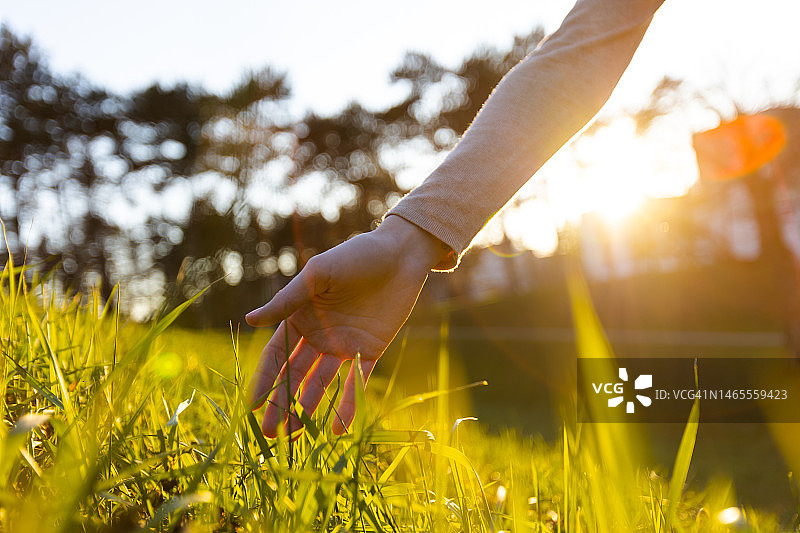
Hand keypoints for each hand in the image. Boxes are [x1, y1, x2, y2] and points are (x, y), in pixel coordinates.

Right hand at [245, 215, 446, 436]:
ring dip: (308, 408)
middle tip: (270, 433)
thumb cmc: (355, 256)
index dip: (265, 380)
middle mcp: (318, 335)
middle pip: (295, 375)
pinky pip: (356, 382)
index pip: (277, 355)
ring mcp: (343, 345)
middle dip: (282, 403)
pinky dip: (348, 405)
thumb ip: (287, 301)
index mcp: (300, 317)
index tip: (252, 406)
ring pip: (321, 384)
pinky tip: (336, 428)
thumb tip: (249, 321)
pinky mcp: (370, 350)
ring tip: (297, 435)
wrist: (399, 255)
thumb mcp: (318, 275)